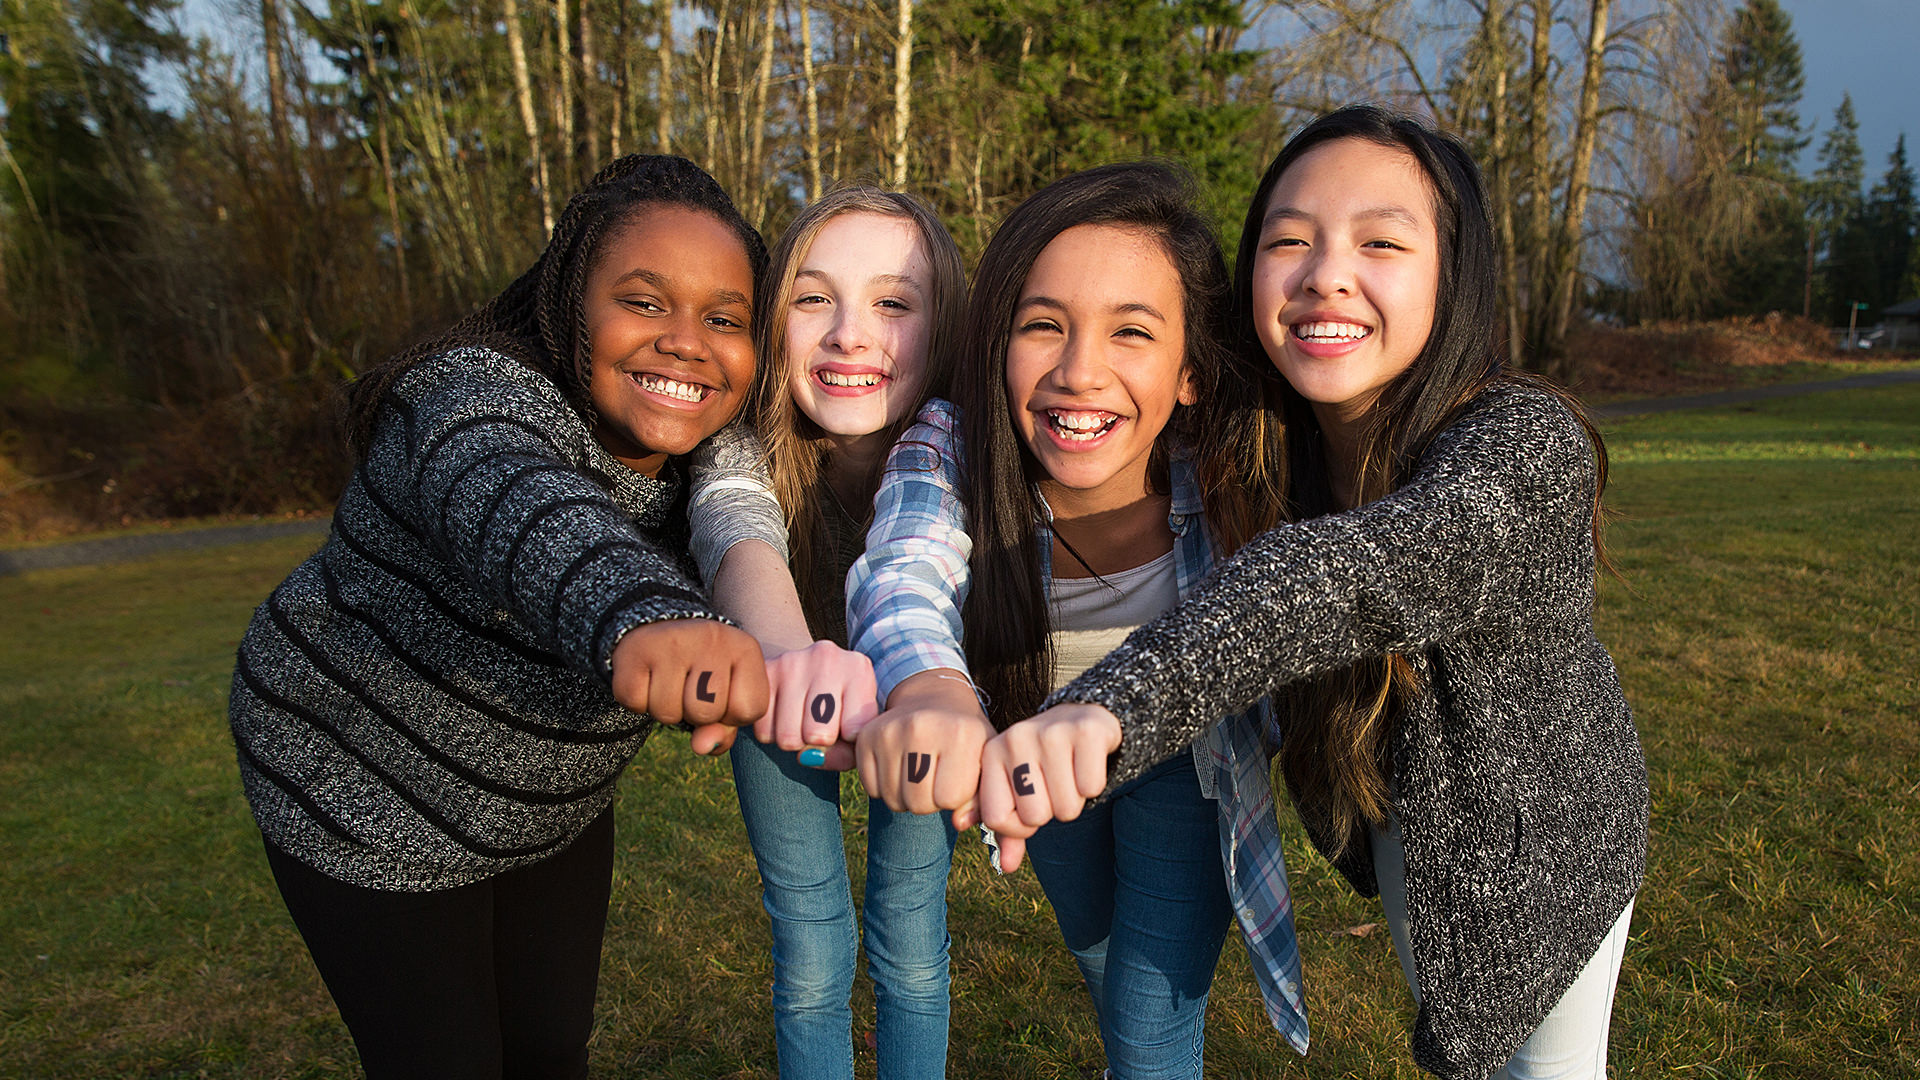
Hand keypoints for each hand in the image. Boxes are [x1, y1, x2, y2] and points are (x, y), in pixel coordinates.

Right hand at [610, 619, 769, 755]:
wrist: (656, 626)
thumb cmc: (700, 671)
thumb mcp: (725, 693)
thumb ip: (724, 728)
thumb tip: (703, 747)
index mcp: (745, 648)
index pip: (750, 709)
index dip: (732, 715)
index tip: (722, 695)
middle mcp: (712, 639)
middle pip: (707, 714)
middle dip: (695, 714)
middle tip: (689, 688)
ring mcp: (673, 642)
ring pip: (668, 714)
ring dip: (665, 710)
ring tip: (668, 683)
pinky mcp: (636, 650)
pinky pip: (635, 703)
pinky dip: (638, 702)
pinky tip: (646, 678)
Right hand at [757, 640, 878, 754]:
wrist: (809, 668)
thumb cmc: (842, 705)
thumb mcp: (858, 725)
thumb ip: (847, 753)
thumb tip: (809, 758)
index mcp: (858, 668)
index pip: (853, 731)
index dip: (848, 741)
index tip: (848, 726)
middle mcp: (825, 658)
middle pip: (817, 735)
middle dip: (818, 743)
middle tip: (821, 725)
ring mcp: (791, 663)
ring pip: (787, 737)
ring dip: (795, 741)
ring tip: (803, 721)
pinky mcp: (764, 673)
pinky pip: (764, 731)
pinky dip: (773, 733)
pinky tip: (784, 715)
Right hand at [854, 670, 994, 818]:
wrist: (933, 699)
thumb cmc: (964, 739)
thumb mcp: (983, 762)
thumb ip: (981, 799)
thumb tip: (959, 823)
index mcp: (962, 733)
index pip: (950, 799)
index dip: (954, 797)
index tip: (956, 779)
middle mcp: (923, 726)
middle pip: (918, 804)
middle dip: (929, 802)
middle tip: (935, 779)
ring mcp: (891, 730)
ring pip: (893, 800)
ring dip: (906, 797)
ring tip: (917, 773)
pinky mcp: (867, 736)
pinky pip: (871, 789)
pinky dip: (884, 787)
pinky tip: (898, 767)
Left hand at [976, 703, 1121, 872]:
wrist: (1080, 716)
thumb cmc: (1043, 762)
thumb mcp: (1017, 790)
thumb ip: (1007, 828)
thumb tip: (1005, 867)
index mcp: (991, 753)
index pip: (995, 818)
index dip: (1018, 826)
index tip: (1029, 808)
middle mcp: (1016, 738)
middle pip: (1035, 816)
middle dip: (1051, 811)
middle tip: (1054, 784)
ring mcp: (1051, 732)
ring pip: (1066, 807)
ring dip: (1075, 800)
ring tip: (1070, 773)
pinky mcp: (1086, 731)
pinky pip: (1091, 788)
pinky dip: (1094, 785)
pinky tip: (1087, 763)